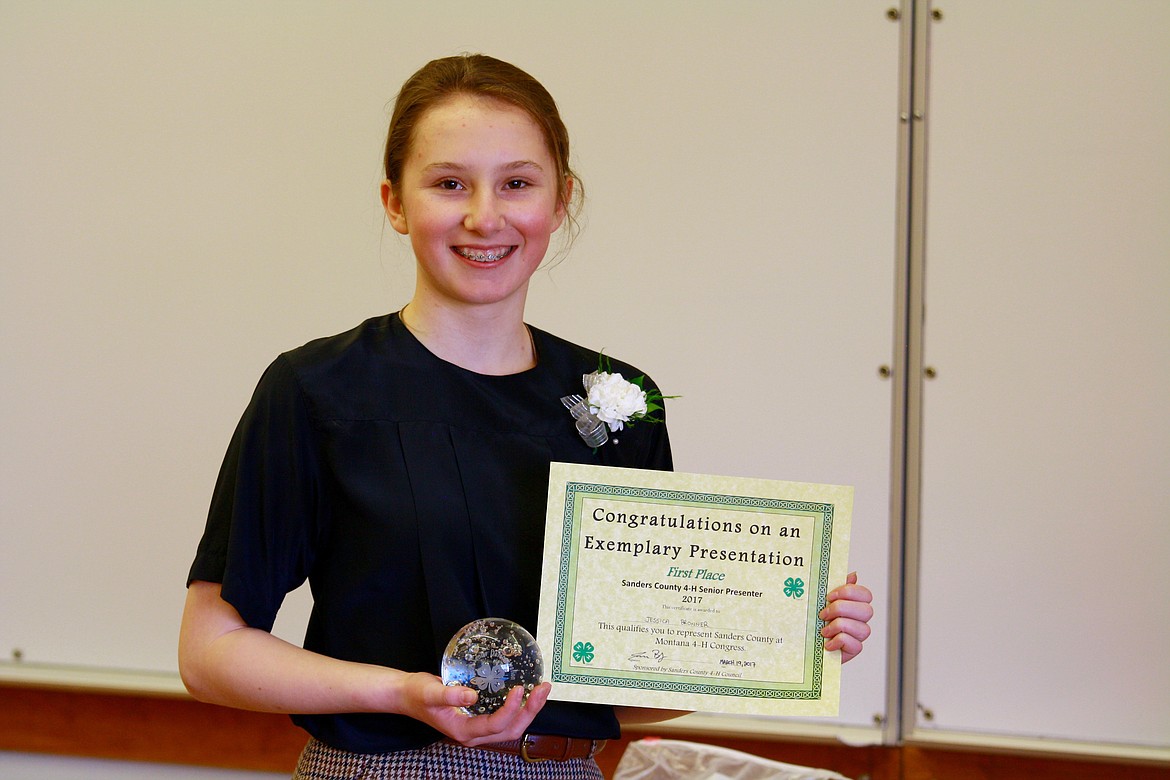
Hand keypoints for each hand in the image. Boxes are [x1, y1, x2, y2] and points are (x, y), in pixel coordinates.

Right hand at [397, 673, 551, 746]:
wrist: (409, 696)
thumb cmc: (417, 694)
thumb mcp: (430, 691)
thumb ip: (449, 694)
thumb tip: (472, 696)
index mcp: (463, 731)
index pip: (494, 726)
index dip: (509, 710)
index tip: (518, 689)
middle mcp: (474, 734)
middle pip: (510, 730)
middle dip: (529, 711)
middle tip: (542, 689)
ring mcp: (478, 727)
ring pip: (511, 726)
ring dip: (529, 710)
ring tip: (542, 690)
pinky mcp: (481, 718)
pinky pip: (506, 718)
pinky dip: (520, 707)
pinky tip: (527, 691)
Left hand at [819, 571, 873, 663]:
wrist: (804, 644)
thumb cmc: (813, 620)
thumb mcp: (821, 600)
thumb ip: (835, 586)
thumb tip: (853, 575)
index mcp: (854, 604)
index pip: (866, 594)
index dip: (849, 592)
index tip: (829, 596)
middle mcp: (860, 619)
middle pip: (867, 611)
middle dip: (842, 609)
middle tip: (823, 614)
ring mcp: (858, 635)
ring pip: (863, 628)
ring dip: (838, 626)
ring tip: (823, 631)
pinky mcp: (854, 649)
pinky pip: (856, 645)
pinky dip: (839, 642)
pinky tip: (828, 643)